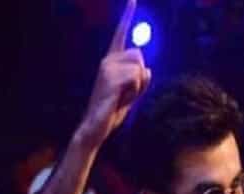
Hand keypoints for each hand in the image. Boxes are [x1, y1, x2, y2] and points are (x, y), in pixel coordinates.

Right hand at [76, 0, 151, 149]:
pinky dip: (135, 91)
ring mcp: (106, 69)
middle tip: (127, 93)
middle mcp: (107, 61)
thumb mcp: (132, 92)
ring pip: (139, 67)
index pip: (120, 34)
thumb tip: (147, 69)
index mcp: (111, 61)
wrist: (96, 127)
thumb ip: (141, 78)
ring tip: (123, 98)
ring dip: (138, 86)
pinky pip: (136, 77)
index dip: (127, 16)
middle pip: (139, 55)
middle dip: (141, 75)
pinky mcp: (110, 80)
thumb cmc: (113, 110)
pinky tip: (121, 100)